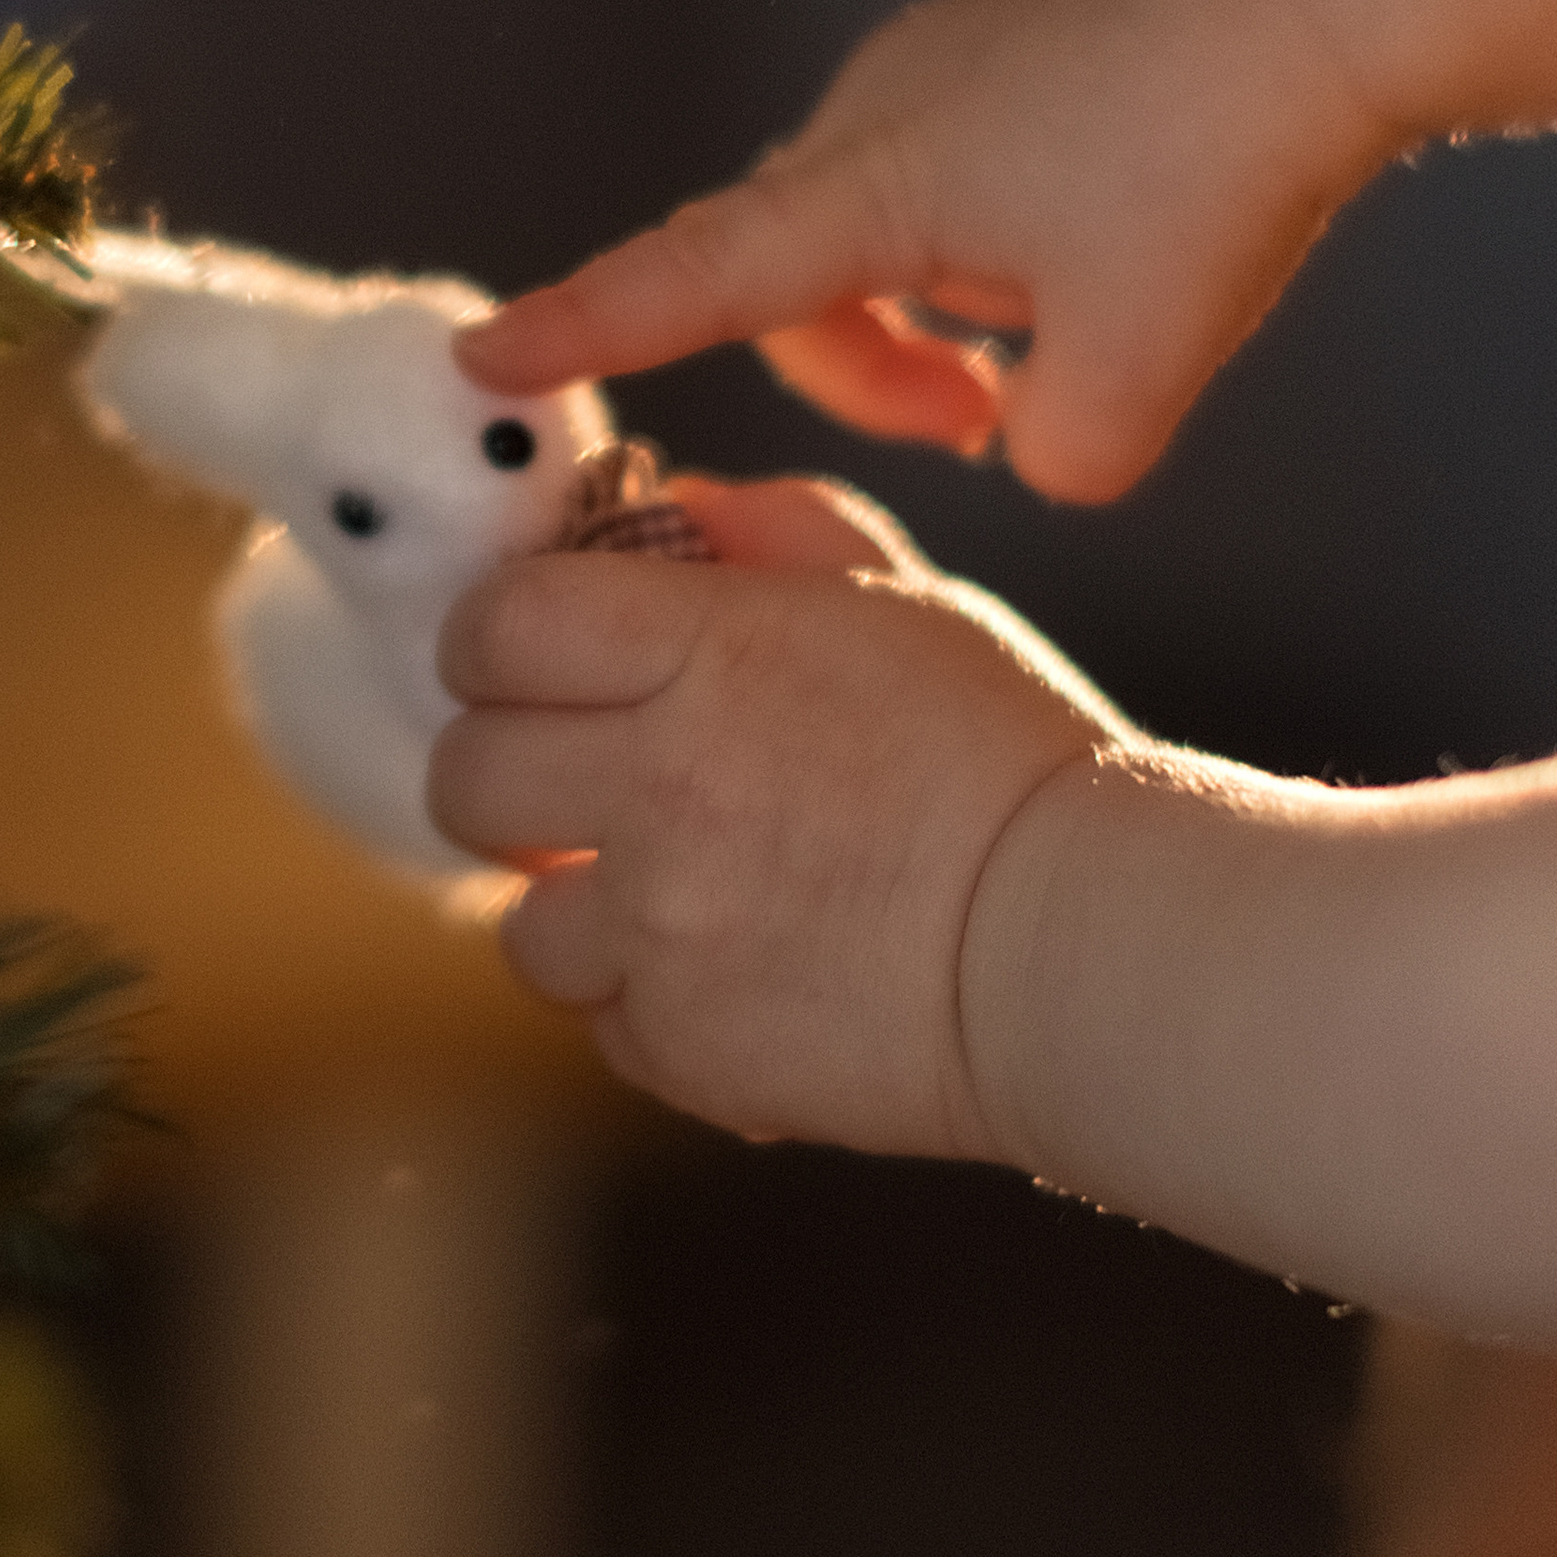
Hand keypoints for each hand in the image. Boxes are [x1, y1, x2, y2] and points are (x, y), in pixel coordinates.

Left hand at [427, 474, 1128, 1154]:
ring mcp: (663, 929)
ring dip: (575, 904)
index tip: (526, 658)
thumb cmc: (1007, 755)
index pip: (499, 625)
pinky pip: (603, 1022)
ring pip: (517, 921)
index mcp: (708, 653)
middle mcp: (660, 786)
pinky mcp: (686, 1050)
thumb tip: (672, 506)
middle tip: (573, 776)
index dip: (494, 639)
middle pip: (467, 774)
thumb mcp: (906, 599)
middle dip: (508, 769)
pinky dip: (649, 1001)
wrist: (1089, 948)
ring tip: (670, 890)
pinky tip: (735, 968)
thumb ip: (777, 530)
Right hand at [461, 0, 1393, 501]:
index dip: (583, 329)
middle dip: (869, 367)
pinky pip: (969, 151)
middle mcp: (880, 102)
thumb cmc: (1221, 170)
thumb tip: (1034, 438)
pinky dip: (1011, 226)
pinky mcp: (1018, 24)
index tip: (482, 357)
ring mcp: (948, 50)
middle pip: (803, 270)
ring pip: (896, 213)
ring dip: (952, 299)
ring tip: (1084, 328)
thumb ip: (1050, 458)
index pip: (688, 279)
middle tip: (984, 422)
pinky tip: (1130, 231)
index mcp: (874, 186)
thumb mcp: (1136, 385)